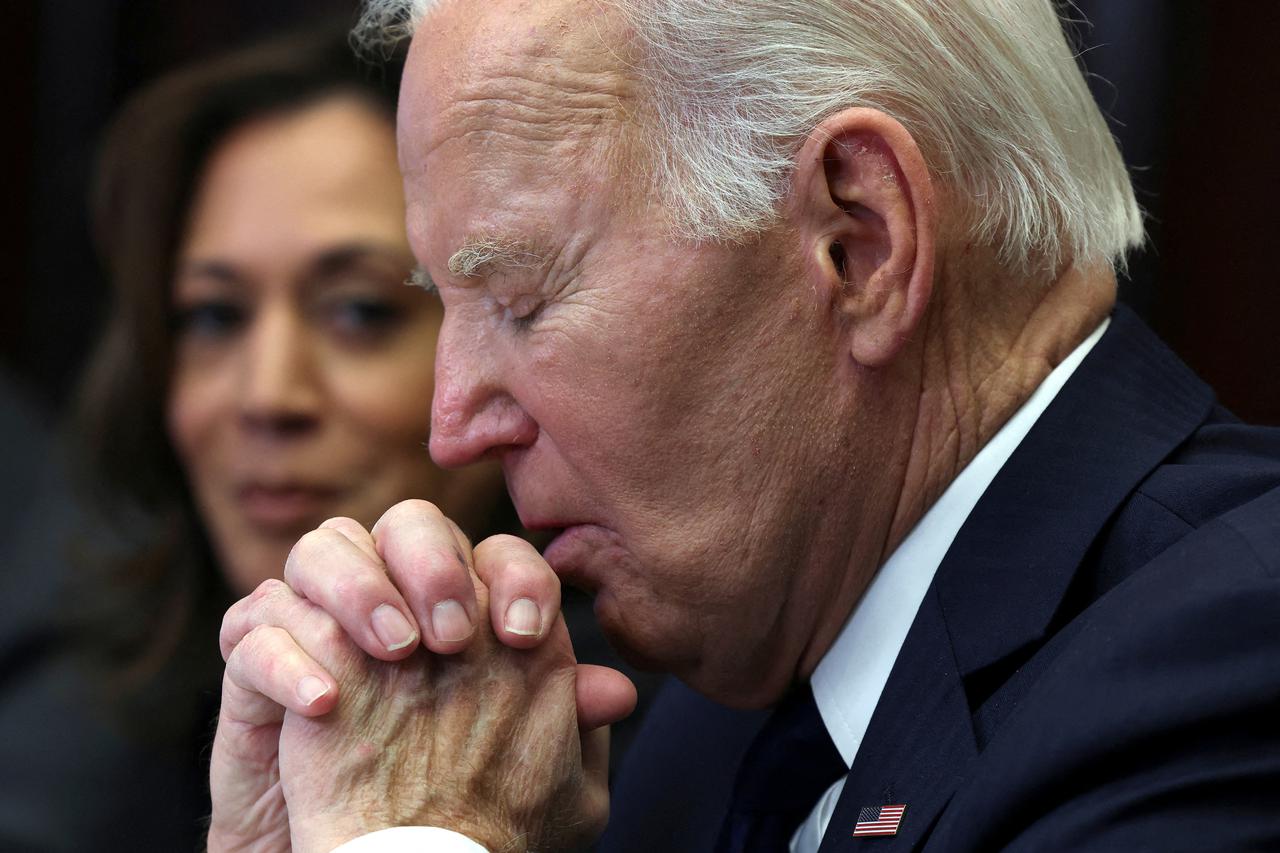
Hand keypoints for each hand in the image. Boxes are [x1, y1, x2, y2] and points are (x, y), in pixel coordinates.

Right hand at [207, 500, 635, 851]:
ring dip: (357, 587)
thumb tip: (617, 693)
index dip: (514, 575)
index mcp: (466, 610)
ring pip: (322, 549)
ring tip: (394, 652)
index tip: (525, 636)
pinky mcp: (260, 667)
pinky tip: (325, 703)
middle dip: (431, 563)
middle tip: (452, 635)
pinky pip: (251, 630)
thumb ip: (567, 724)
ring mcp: (325, 625)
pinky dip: (286, 656)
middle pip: (406, 523)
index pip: (491, 551)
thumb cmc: (460, 810)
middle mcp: (397, 602)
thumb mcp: (534, 780)